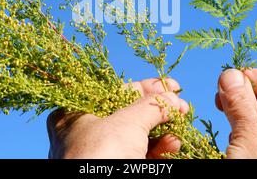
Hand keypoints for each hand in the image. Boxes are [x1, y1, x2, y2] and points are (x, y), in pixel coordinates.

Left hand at [47, 78, 188, 158]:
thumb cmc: (101, 154)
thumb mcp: (128, 122)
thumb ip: (153, 105)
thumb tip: (173, 99)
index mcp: (75, 114)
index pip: (115, 90)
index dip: (146, 87)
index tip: (170, 86)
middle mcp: (85, 133)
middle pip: (130, 113)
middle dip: (159, 111)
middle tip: (181, 107)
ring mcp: (101, 155)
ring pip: (138, 136)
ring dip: (163, 130)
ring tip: (179, 127)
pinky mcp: (115, 170)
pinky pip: (141, 154)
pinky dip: (159, 149)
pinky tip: (173, 145)